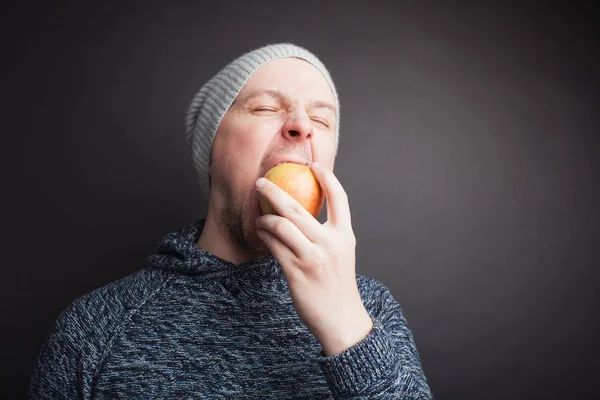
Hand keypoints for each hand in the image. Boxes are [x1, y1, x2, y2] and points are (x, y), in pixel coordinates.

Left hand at [255, 162, 372, 355]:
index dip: (327, 177)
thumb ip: (328, 233)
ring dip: (265, 217)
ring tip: (259, 216)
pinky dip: (265, 235)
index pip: (339, 198)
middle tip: (261, 182)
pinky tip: (261, 233)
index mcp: (345, 236)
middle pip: (299, 207)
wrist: (341, 319)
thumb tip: (305, 212)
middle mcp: (330, 243)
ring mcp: (313, 257)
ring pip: (282, 225)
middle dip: (275, 191)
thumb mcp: (341, 254)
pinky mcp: (296, 271)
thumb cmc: (337, 284)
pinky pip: (274, 245)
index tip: (313, 165)